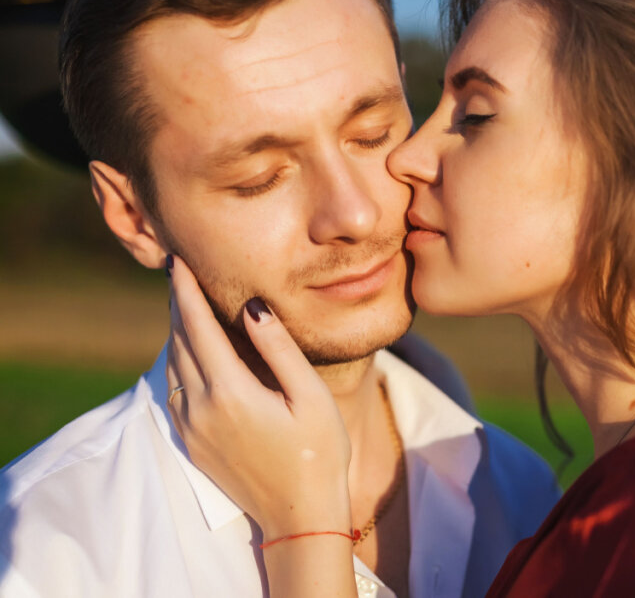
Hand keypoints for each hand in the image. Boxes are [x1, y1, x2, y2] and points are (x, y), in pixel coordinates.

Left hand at [165, 255, 352, 539]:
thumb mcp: (309, 394)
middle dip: (177, 304)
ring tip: (185, 305)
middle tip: (179, 273)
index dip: (185, 290)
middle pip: (178, 342)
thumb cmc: (319, 451)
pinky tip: (193, 352)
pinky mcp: (193, 443)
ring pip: (173, 366)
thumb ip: (278, 347)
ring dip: (177, 332)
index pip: (197, 326)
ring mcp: (193, 428)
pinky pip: (176, 390)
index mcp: (229, 391)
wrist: (301, 515)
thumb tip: (251, 306)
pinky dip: (180, 361)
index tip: (178, 261)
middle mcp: (201, 407)